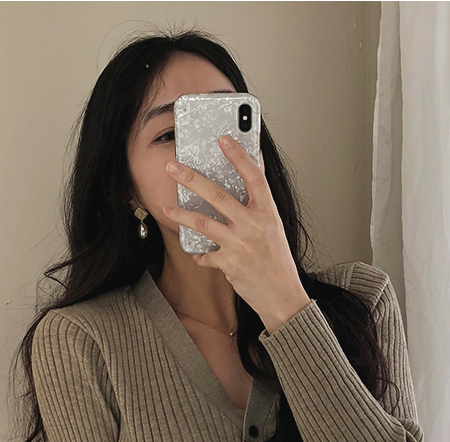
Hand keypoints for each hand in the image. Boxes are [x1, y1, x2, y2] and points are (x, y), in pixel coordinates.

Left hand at [163, 136, 308, 327]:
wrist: (282, 296)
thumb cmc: (278, 261)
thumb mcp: (274, 227)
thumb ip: (259, 204)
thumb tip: (251, 174)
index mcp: (268, 213)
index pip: (254, 177)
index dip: (239, 156)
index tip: (223, 139)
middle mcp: (254, 225)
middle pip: (218, 195)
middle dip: (191, 178)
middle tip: (172, 166)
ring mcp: (240, 245)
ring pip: (203, 223)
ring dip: (182, 215)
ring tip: (166, 208)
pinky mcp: (229, 264)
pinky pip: (206, 255)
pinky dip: (199, 255)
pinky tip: (198, 254)